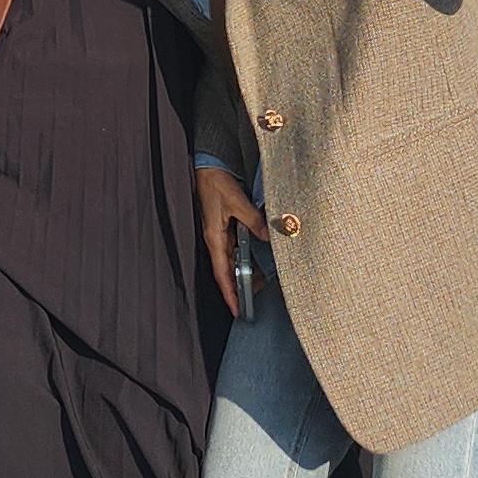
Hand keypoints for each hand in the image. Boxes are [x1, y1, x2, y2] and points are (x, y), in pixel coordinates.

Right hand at [194, 160, 267, 313]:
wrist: (208, 167)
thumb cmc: (216, 184)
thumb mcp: (237, 202)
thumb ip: (253, 220)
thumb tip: (269, 238)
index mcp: (214, 237)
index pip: (221, 272)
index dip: (229, 293)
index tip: (236, 310)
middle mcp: (216, 238)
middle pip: (226, 270)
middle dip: (237, 288)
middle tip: (250, 303)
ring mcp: (219, 233)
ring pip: (231, 260)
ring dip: (242, 273)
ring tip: (257, 285)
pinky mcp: (224, 226)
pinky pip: (235, 248)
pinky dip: (244, 257)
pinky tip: (256, 261)